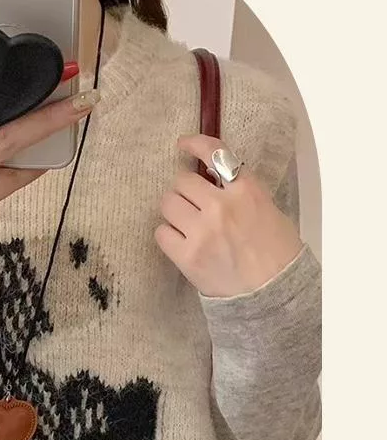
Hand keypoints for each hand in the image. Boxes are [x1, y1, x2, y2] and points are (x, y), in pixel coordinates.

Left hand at [155, 134, 302, 297]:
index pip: (215, 154)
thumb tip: (215, 181)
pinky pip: (161, 233)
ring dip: (174, 211)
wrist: (274, 295)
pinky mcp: (187, 256)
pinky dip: (169, 236)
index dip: (195, 144)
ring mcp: (202, 231)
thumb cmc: (279, 254)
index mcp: (247, 191)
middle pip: (182, 181)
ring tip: (187, 224)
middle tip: (192, 204)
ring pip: (168, 203)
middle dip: (185, 190)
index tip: (183, 144)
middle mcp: (221, 206)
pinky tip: (182, 243)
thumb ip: (242, 192)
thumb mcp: (269, 210)